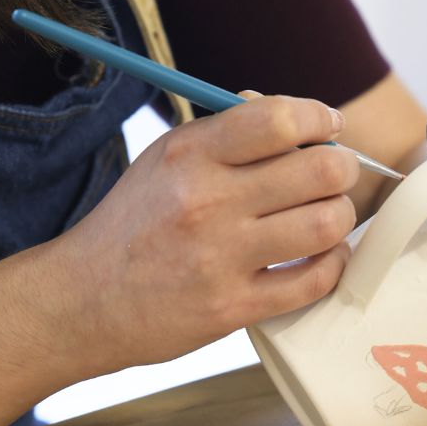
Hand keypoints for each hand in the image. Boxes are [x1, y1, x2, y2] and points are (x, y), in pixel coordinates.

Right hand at [54, 95, 359, 373]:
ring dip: (340, 215)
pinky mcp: (232, 307)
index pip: (279, 119)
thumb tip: (293, 118)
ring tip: (328, 214)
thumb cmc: (132, 222)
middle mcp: (207, 200)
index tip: (329, 126)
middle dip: (342, 167)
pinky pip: (313, 281)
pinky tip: (322, 255)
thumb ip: (226, 132)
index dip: (320, 118)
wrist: (84, 298)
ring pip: (326, 224)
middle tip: (336, 174)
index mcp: (190, 153)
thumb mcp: (164, 158)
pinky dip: (332, 264)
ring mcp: (221, 257)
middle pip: (318, 170)